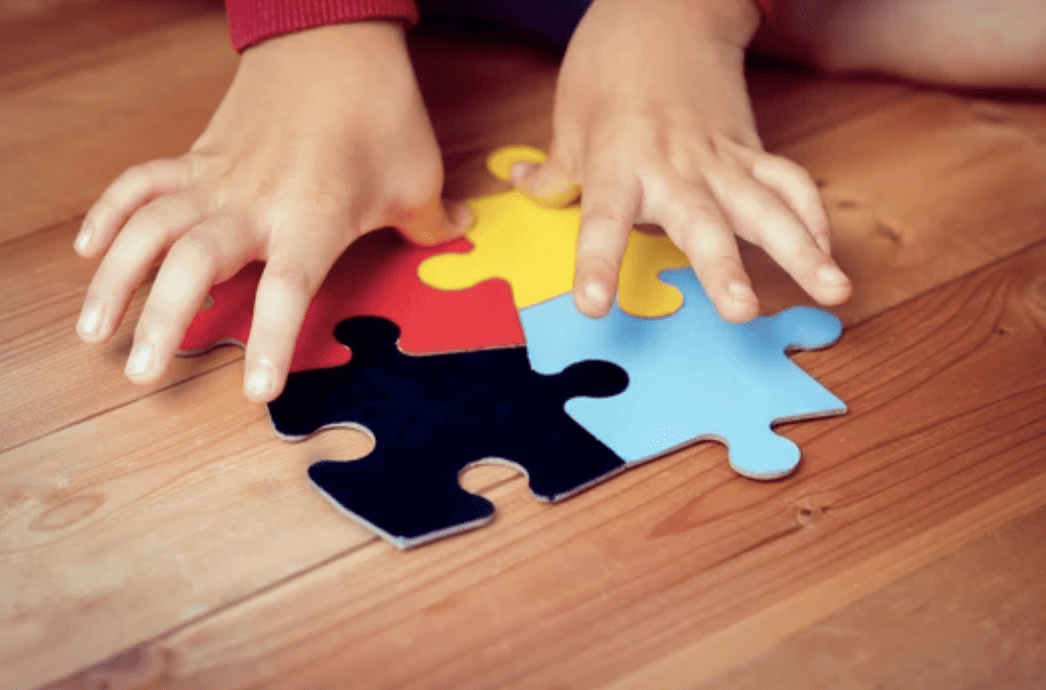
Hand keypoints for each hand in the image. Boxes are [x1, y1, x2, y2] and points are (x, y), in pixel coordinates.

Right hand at [74, 21, 469, 401]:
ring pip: (150, 225)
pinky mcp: (198, 155)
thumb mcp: (418, 173)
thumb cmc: (379, 107)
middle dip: (162, 318)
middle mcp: (255, 202)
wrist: (332, 36)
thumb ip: (434, 221)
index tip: (254, 390)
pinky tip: (90, 250)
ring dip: (117, 276)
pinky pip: (142, 183)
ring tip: (95, 328)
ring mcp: (219, 177)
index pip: (286, 289)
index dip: (268, 341)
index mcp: (314, 216)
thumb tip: (463, 235)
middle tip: (141, 372)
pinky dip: (110, 214)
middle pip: (194, 262)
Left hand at [511, 0, 850, 321]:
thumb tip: (520, 186)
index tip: (595, 306)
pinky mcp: (751, 150)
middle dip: (724, 269)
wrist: (668, 10)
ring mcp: (721, 159)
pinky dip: (812, 216)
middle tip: (743, 312)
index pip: (602, 221)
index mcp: (619, 163)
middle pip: (702, 222)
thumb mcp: (570, 119)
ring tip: (834, 289)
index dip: (597, 264)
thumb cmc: (610, 65)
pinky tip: (829, 255)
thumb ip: (554, 170)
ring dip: (802, 250)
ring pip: (767, 206)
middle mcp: (675, 167)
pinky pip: (789, 182)